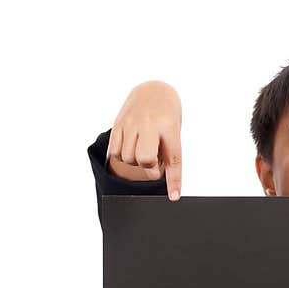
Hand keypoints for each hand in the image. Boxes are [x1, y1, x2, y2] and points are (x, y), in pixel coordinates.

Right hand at [107, 80, 182, 199]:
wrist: (154, 90)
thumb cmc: (167, 117)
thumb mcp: (174, 133)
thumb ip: (167, 155)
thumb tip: (154, 176)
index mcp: (168, 127)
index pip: (173, 159)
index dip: (173, 181)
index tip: (174, 197)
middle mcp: (148, 124)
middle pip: (144, 159)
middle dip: (148, 166)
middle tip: (153, 160)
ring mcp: (131, 123)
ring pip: (127, 158)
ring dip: (135, 162)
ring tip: (142, 150)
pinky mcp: (118, 124)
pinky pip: (114, 151)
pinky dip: (122, 156)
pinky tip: (130, 148)